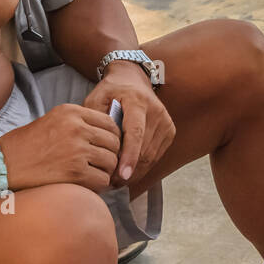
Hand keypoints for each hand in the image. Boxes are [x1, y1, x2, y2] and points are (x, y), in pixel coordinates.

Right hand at [0, 103, 120, 192]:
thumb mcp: (52, 122)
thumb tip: (109, 135)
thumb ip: (79, 124)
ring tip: (91, 175)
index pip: (110, 123)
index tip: (105, 148)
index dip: (112, 138)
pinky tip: (86, 185)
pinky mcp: (76, 172)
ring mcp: (77, 150)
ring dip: (104, 172)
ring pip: (111, 162)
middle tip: (100, 165)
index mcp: (71, 112)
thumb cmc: (25, 146)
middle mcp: (77, 127)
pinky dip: (98, 186)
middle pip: (114, 142)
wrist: (0, 166)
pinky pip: (102, 180)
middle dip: (111, 156)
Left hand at [84, 60, 175, 186]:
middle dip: (127, 170)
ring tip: (116, 180)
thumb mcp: (96, 98)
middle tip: (109, 183)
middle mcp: (156, 112)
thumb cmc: (111, 92)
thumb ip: (94, 120)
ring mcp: (166, 122)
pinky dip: (143, 167)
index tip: (122, 175)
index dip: (129, 156)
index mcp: (137, 102)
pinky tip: (129, 171)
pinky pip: (156, 156)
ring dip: (135, 172)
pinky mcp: (169, 131)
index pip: (136, 133)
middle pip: (144, 149)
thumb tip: (95, 147)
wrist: (133, 81)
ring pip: (151, 156)